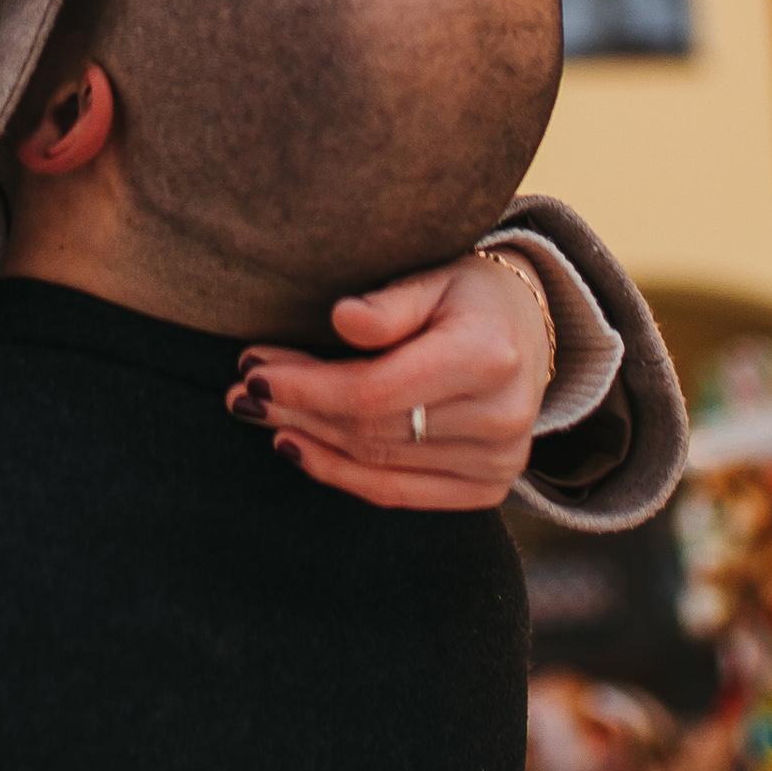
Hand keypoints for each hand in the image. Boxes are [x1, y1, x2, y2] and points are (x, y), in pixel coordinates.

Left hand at [225, 251, 550, 514]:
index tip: (254, 370)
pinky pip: (399, 494)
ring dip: (309, 442)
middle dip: (297, 410)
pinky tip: (298, 449)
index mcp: (488, 356)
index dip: (307, 386)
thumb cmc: (470, 296)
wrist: (529, 333)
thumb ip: (389, 303)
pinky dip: (342, 476)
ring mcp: (498, 461)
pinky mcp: (488, 488)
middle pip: (371, 429)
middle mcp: (500, 418)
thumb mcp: (435, 275)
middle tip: (242, 392)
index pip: (375, 390)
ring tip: (259, 416)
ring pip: (377, 465)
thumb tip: (341, 319)